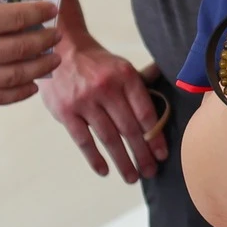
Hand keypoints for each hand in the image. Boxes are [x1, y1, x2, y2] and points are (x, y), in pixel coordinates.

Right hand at [0, 0, 60, 112]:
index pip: (16, 18)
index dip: (39, 13)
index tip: (50, 9)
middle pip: (22, 48)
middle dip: (45, 41)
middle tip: (57, 35)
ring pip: (13, 76)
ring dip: (39, 68)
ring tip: (53, 60)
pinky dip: (16, 94)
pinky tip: (29, 87)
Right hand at [40, 31, 164, 181]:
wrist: (60, 50)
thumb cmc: (97, 63)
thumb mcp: (122, 66)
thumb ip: (141, 82)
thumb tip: (166, 83)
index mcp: (126, 77)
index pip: (146, 113)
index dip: (156, 137)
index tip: (163, 155)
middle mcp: (107, 89)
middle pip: (129, 129)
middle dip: (142, 154)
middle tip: (151, 172)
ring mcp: (85, 101)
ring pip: (108, 138)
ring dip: (122, 161)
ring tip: (132, 177)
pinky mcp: (65, 112)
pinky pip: (83, 140)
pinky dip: (95, 158)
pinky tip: (105, 171)